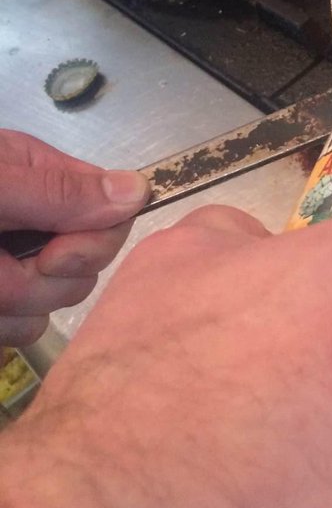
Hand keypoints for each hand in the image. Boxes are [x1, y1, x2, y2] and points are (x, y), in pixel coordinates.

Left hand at [0, 130, 148, 345]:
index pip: (112, 211)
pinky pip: (25, 330)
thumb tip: (141, 190)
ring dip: (11, 305)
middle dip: (41, 281)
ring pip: (54, 305)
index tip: (47, 258)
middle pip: (88, 265)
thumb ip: (59, 192)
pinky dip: (0, 325)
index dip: (91, 243)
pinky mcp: (3, 305)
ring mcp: (17, 265)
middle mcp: (38, 220)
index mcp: (42, 177)